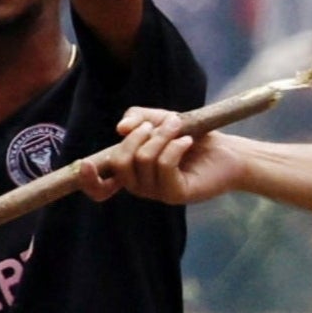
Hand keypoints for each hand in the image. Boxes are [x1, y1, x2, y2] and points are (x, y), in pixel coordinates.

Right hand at [90, 124, 248, 209]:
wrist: (226, 150)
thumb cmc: (192, 136)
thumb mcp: (160, 120)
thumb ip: (137, 118)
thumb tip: (120, 129)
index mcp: (132, 171)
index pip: (101, 188)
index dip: (89, 181)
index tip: (84, 164)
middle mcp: (141, 185)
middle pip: (121, 163)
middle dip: (139, 136)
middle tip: (162, 123)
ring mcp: (158, 192)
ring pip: (144, 161)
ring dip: (161, 137)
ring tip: (179, 128)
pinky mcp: (176, 193)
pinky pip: (164, 167)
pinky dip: (174, 147)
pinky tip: (186, 141)